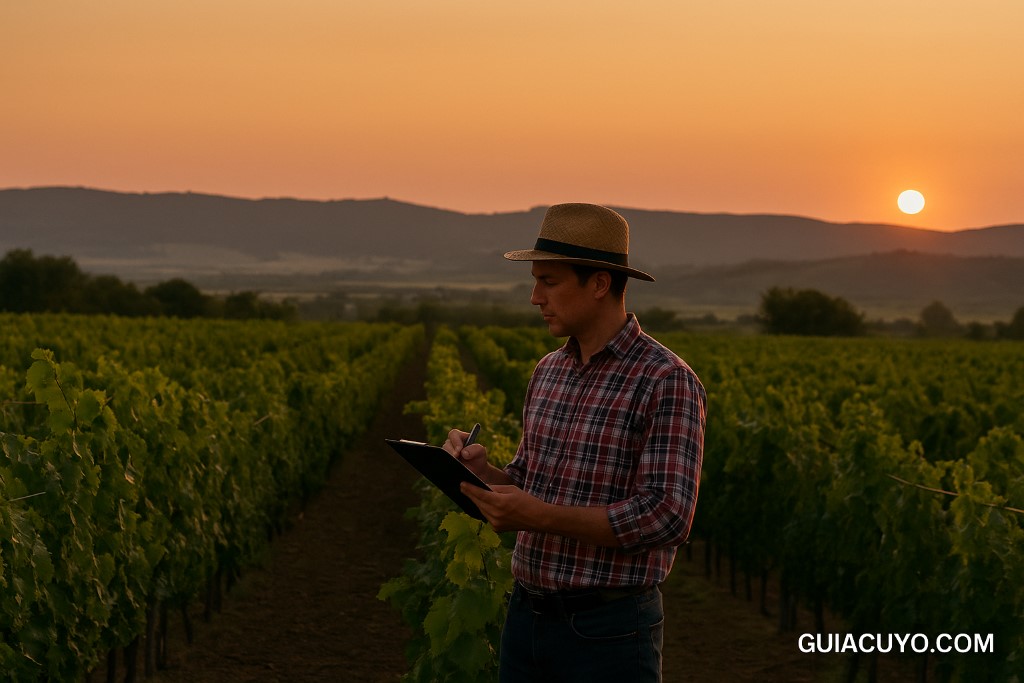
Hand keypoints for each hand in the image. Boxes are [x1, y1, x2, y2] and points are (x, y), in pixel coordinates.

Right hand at [443, 427, 488, 478]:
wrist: (476, 472)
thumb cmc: (478, 459)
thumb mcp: (481, 452)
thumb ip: (475, 449)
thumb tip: (464, 452)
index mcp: (459, 437)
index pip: (453, 434)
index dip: (455, 441)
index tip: (459, 450)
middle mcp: (451, 444)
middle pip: (446, 445)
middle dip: (451, 452)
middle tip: (455, 459)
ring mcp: (446, 453)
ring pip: (443, 454)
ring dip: (449, 460)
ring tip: (456, 466)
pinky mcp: (444, 462)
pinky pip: (442, 462)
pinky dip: (446, 466)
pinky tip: (453, 470)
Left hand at [462, 482, 621, 546]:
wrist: (538, 519)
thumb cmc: (527, 501)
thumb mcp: (511, 489)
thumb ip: (495, 489)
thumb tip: (482, 488)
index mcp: (499, 503)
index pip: (479, 494)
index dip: (469, 489)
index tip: (461, 483)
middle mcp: (495, 515)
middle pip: (478, 503)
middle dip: (471, 495)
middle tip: (463, 486)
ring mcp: (496, 524)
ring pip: (481, 510)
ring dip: (478, 503)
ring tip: (472, 494)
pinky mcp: (497, 529)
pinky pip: (487, 517)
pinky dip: (485, 510)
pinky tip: (484, 504)